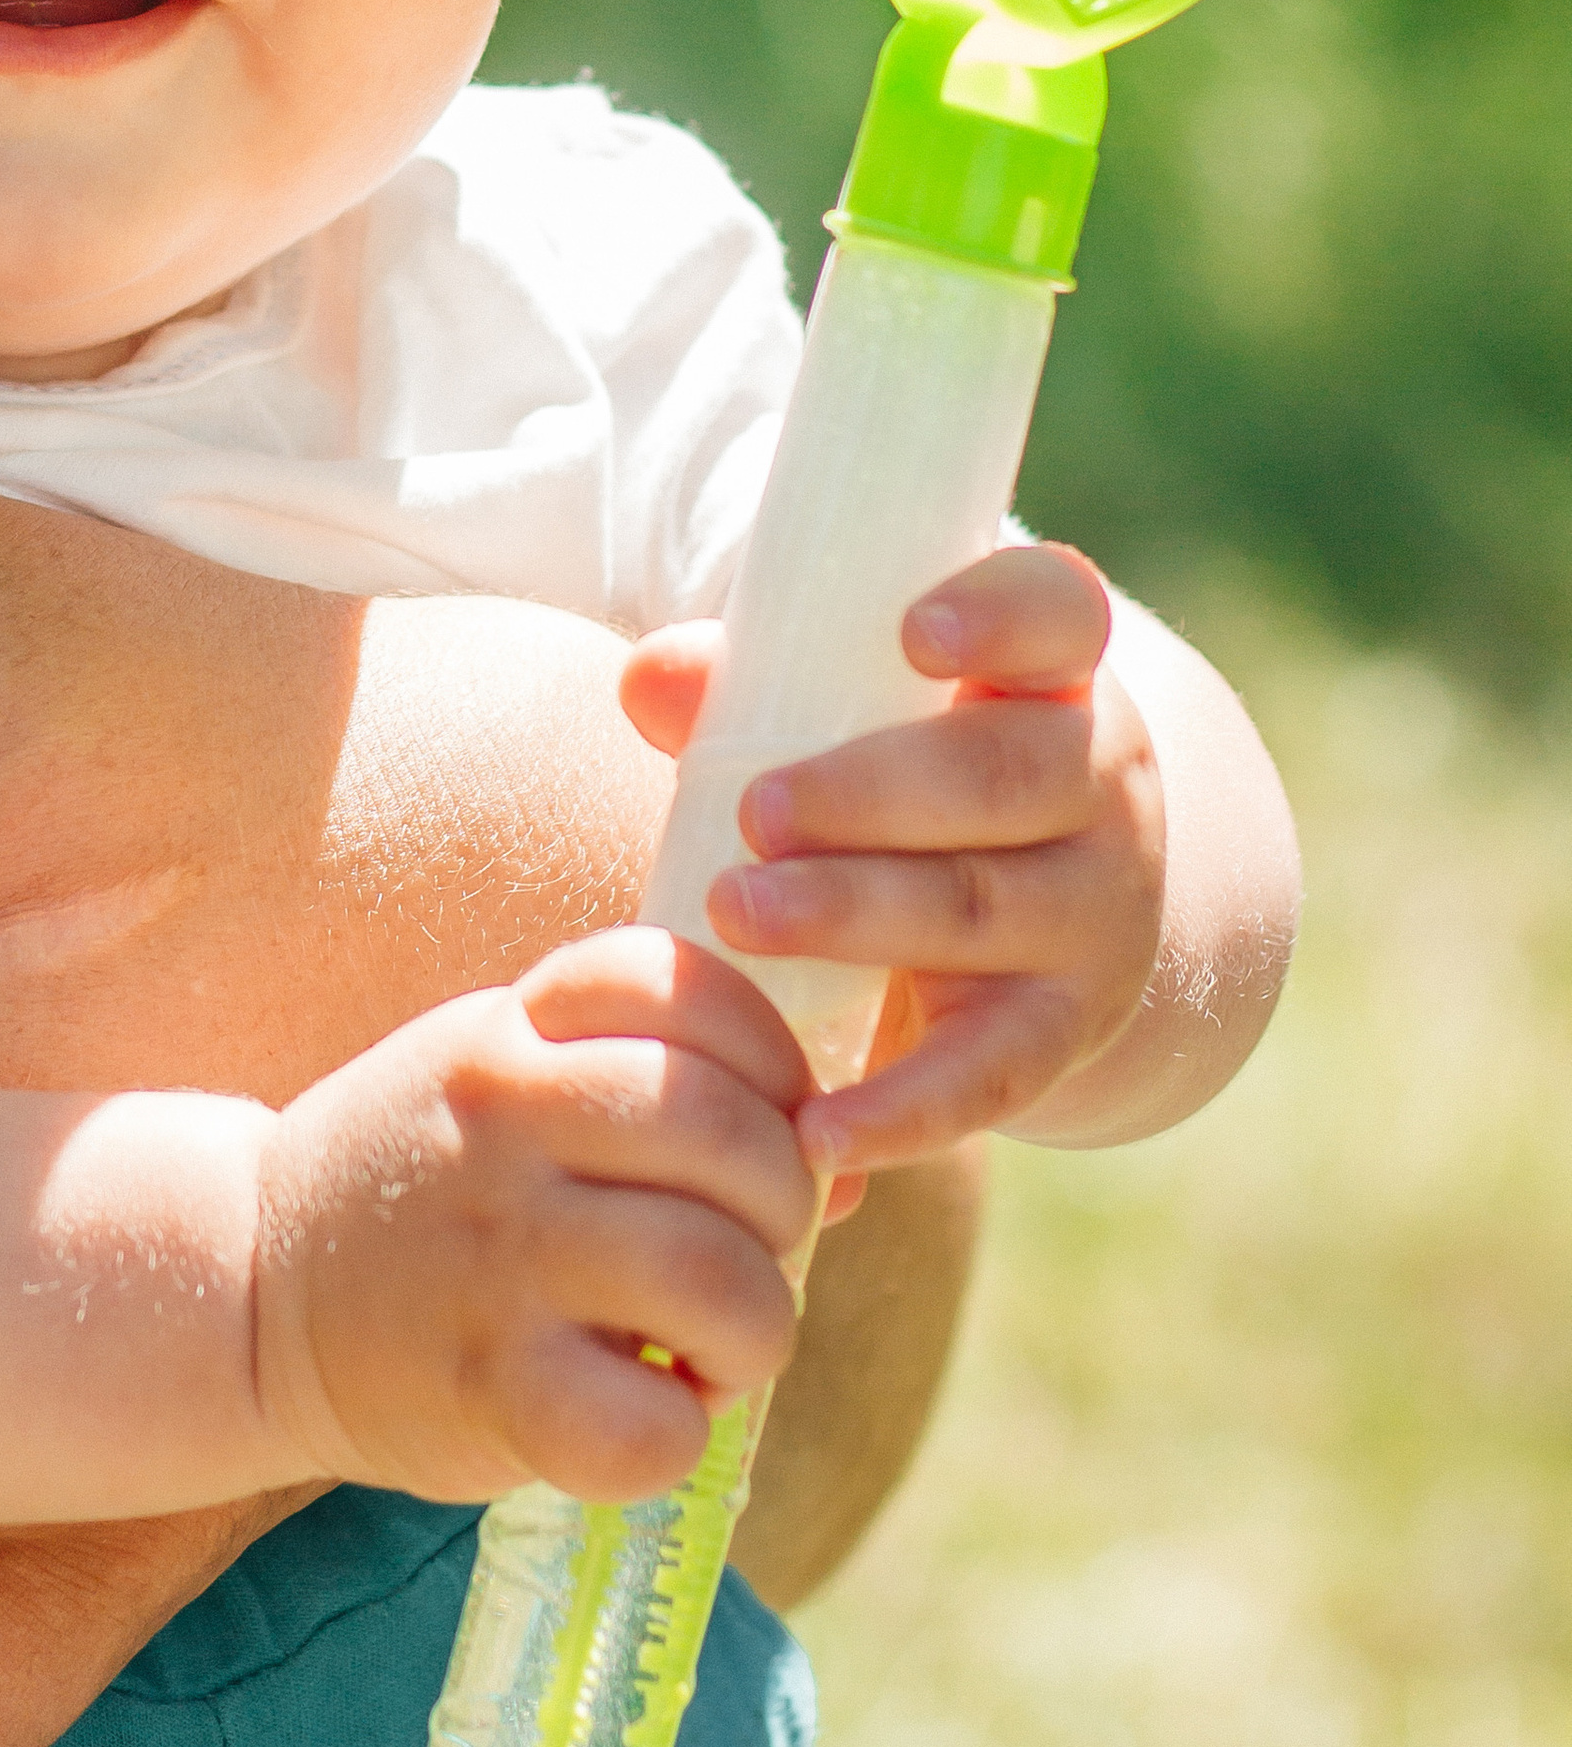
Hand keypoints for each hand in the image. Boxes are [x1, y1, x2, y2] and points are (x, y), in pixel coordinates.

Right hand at [257, 927, 817, 1506]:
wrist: (249, 1288)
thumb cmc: (422, 1182)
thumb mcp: (507, 1076)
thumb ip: (657, 1083)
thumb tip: (849, 1166)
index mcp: (516, 1032)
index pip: (693, 989)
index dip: (775, 1061)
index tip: (768, 1122)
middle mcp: (505, 1123)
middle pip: (734, 1135)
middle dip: (786, 1204)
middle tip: (748, 1251)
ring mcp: (497, 1257)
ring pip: (719, 1277)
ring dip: (754, 1329)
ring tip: (707, 1348)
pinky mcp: (486, 1389)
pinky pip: (649, 1424)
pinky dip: (677, 1436)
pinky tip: (641, 1413)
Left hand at [622, 540, 1164, 1179]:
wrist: (1043, 910)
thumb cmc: (913, 772)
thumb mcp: (863, 710)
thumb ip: (754, 686)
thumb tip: (650, 679)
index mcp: (1052, 673)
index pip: (1056, 614)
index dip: (999, 615)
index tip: (914, 631)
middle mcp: (1097, 784)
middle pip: (1002, 776)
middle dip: (873, 794)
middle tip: (758, 810)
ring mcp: (1094, 912)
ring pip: (984, 910)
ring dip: (856, 915)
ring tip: (737, 914)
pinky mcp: (1062, 1028)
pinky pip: (989, 1073)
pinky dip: (903, 1110)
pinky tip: (817, 1132)